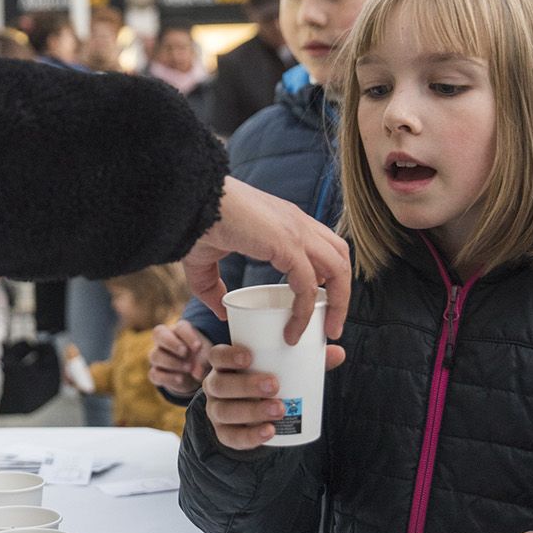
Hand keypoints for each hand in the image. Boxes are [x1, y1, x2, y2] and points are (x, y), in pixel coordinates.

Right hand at [148, 321, 212, 397]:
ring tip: (188, 368)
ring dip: (172, 362)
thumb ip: (202, 361)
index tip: (198, 346)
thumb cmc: (200, 358)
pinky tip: (180, 379)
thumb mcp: (205, 357)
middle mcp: (164, 340)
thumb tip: (197, 373)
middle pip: (158, 333)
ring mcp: (157, 356)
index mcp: (178, 331)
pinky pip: (155, 374)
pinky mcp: (155, 373)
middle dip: (171, 343)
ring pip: (155, 355)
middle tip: (184, 352)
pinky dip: (167, 377)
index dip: (188, 335)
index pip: (179, 327)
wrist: (194, 376)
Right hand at [183, 177, 350, 343]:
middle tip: (331, 323)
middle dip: (342, 292)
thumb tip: (222, 311)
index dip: (327, 275)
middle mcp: (297, 222)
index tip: (320, 304)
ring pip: (338, 268)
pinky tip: (293, 330)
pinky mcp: (287, 243)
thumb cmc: (195, 223)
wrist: (190, 201)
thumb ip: (212, 286)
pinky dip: (305, 311)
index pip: (324, 246)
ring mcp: (296, 230)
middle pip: (340, 256)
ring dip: (338, 302)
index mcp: (285, 221)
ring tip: (326, 330)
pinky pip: (307, 284)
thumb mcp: (204, 261)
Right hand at [202, 341, 344, 450]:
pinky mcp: (223, 433)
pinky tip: (269, 432)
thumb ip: (305, 360)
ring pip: (224, 411)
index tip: (249, 357)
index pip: (217, 355)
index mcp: (225, 365)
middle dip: (246, 385)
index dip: (228, 355)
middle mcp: (215, 386)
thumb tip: (339, 353)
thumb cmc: (265, 381)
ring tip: (279, 409)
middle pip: (220, 384)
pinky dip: (250, 436)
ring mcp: (216, 411)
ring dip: (252, 410)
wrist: (250, 415)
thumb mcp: (280, 369)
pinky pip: (231, 437)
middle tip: (274, 385)